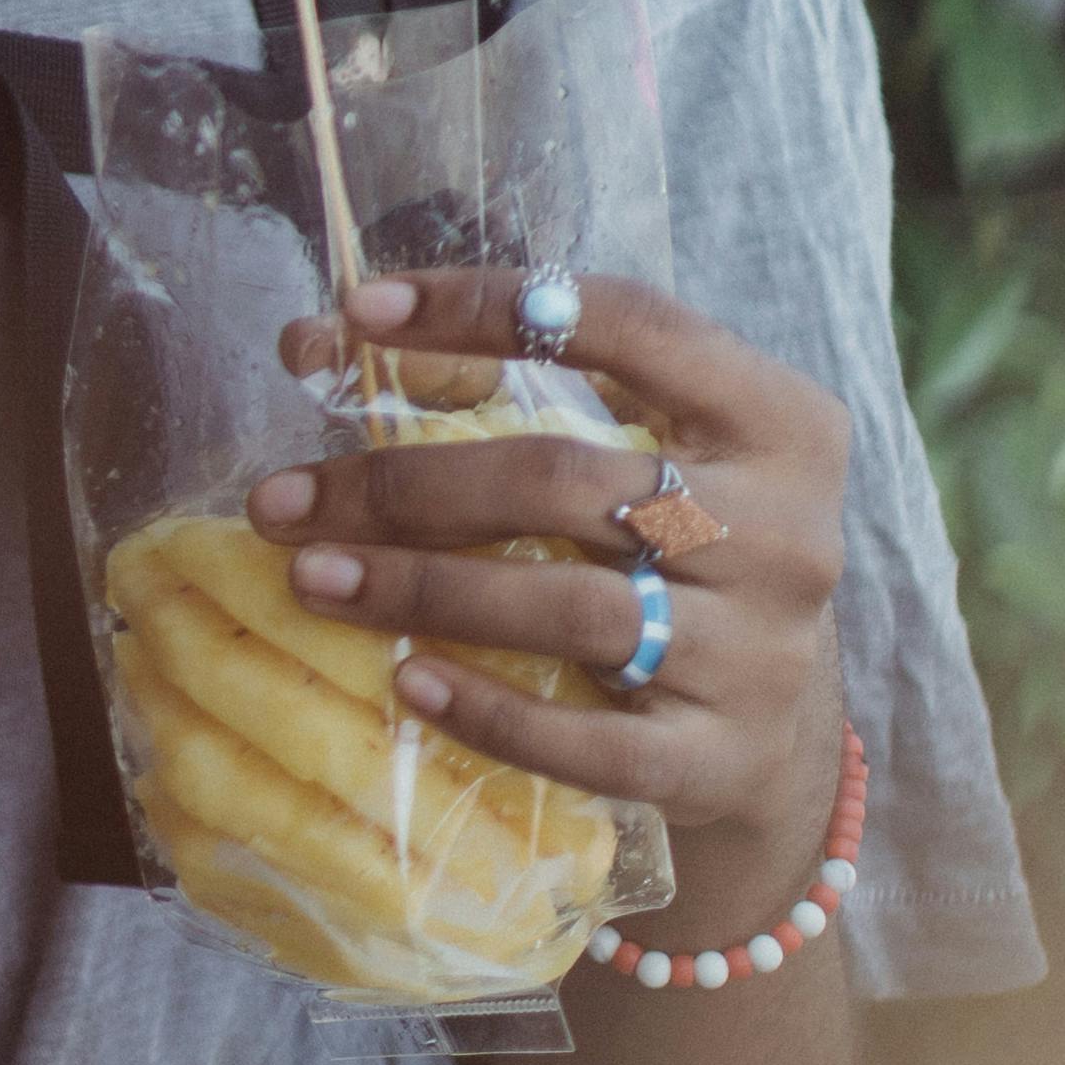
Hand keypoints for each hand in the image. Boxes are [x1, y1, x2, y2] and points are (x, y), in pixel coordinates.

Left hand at [252, 268, 856, 907]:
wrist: (780, 736)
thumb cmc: (677, 556)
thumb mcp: (636, 456)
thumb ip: (499, 387)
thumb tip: (314, 340)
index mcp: (774, 424)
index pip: (630, 326)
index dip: (488, 306)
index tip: (361, 309)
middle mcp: (782, 532)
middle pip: (561, 478)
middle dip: (402, 483)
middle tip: (281, 499)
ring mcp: (758, 651)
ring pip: (566, 606)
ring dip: (418, 588)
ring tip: (308, 577)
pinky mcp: (721, 759)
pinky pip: (591, 742)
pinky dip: (491, 713)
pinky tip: (408, 682)